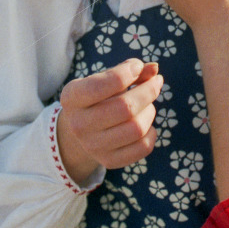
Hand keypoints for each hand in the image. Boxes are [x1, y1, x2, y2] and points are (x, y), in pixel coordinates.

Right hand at [56, 58, 162, 182]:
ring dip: (150, 111)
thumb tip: (154, 69)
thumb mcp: (105, 79)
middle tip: (155, 82)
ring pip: (136, 128)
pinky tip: (146, 124)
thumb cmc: (98, 96)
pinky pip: (143, 147)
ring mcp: (92, 146)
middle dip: (148, 91)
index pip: (102, 85)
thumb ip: (130, 70)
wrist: (82, 129)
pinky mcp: (109, 161)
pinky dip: (152, 132)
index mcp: (72, 98)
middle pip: (125, 107)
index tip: (137, 67)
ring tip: (147, 105)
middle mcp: (78, 124)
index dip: (127, 73)